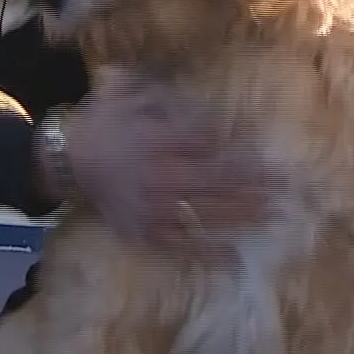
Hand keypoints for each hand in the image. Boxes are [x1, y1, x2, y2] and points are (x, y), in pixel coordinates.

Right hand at [36, 71, 276, 250]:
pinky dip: (208, 253)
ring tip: (274, 215)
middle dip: (254, 184)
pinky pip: (181, 246)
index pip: (211, 145)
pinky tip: (235, 258)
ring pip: (205, 214)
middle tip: (285, 186)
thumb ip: (171, 99)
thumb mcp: (135, 95)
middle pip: (217, 181)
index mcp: (160, 139)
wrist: (67, 158)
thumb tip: (211, 105)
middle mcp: (160, 175)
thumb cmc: (107, 121)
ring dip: (242, 215)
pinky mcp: (145, 232)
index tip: (269, 155)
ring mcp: (154, 208)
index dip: (241, 151)